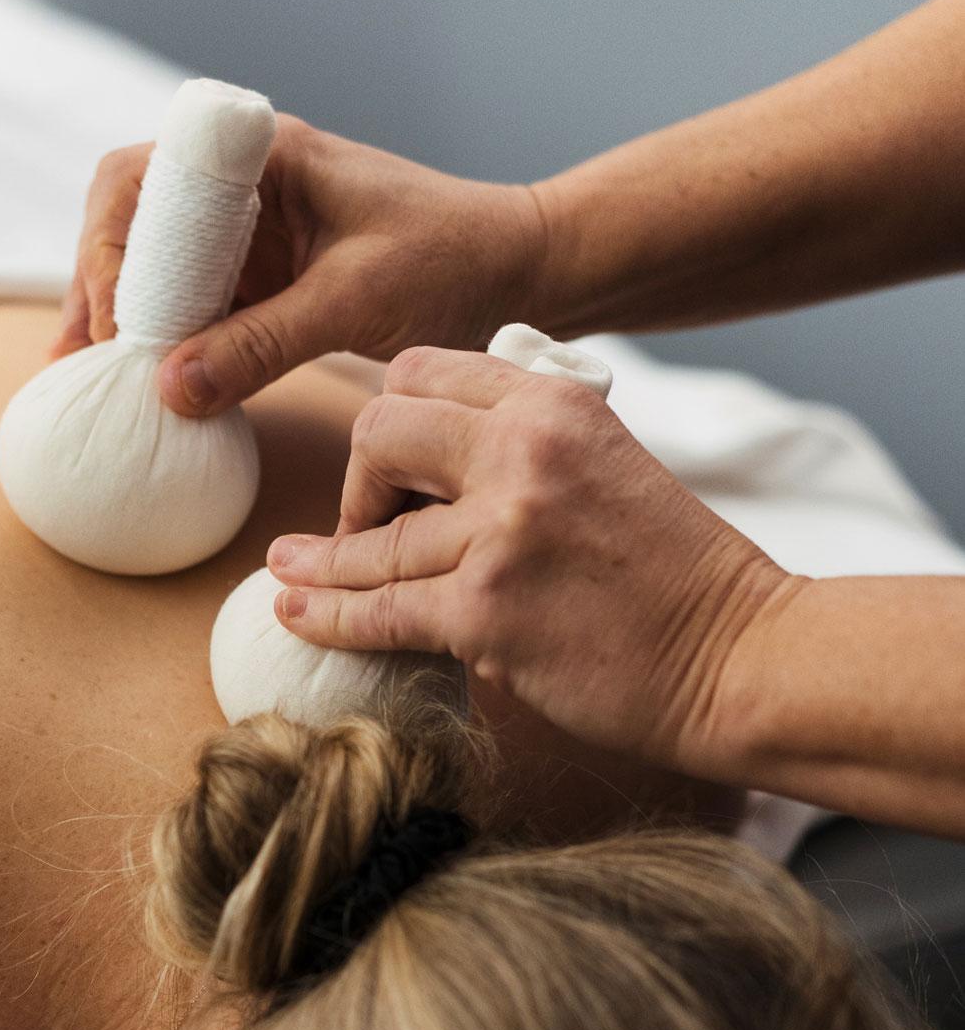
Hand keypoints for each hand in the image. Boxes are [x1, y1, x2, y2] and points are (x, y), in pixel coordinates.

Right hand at [48, 116, 545, 416]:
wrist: (520, 270)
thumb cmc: (453, 261)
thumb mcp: (353, 303)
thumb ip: (261, 344)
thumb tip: (168, 388)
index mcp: (261, 157)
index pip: (144, 179)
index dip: (112, 249)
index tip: (117, 325)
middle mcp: (243, 186)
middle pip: (131, 220)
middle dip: (100, 286)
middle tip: (84, 359)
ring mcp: (249, 235)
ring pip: (154, 267)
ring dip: (122, 319)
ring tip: (89, 379)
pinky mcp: (264, 280)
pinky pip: (193, 305)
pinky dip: (163, 343)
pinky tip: (139, 386)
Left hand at [266, 346, 802, 777]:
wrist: (740, 655)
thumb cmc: (674, 574)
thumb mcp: (607, 464)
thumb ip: (525, 447)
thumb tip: (433, 468)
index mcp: (553, 402)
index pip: (421, 374)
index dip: (387, 419)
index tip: (382, 470)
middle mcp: (523, 452)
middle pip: (378, 433)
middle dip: (354, 481)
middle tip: (358, 524)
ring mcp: (501, 533)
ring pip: (371, 539)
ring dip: (323, 560)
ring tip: (288, 568)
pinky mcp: (486, 613)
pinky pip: (378, 611)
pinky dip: (327, 617)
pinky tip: (294, 612)